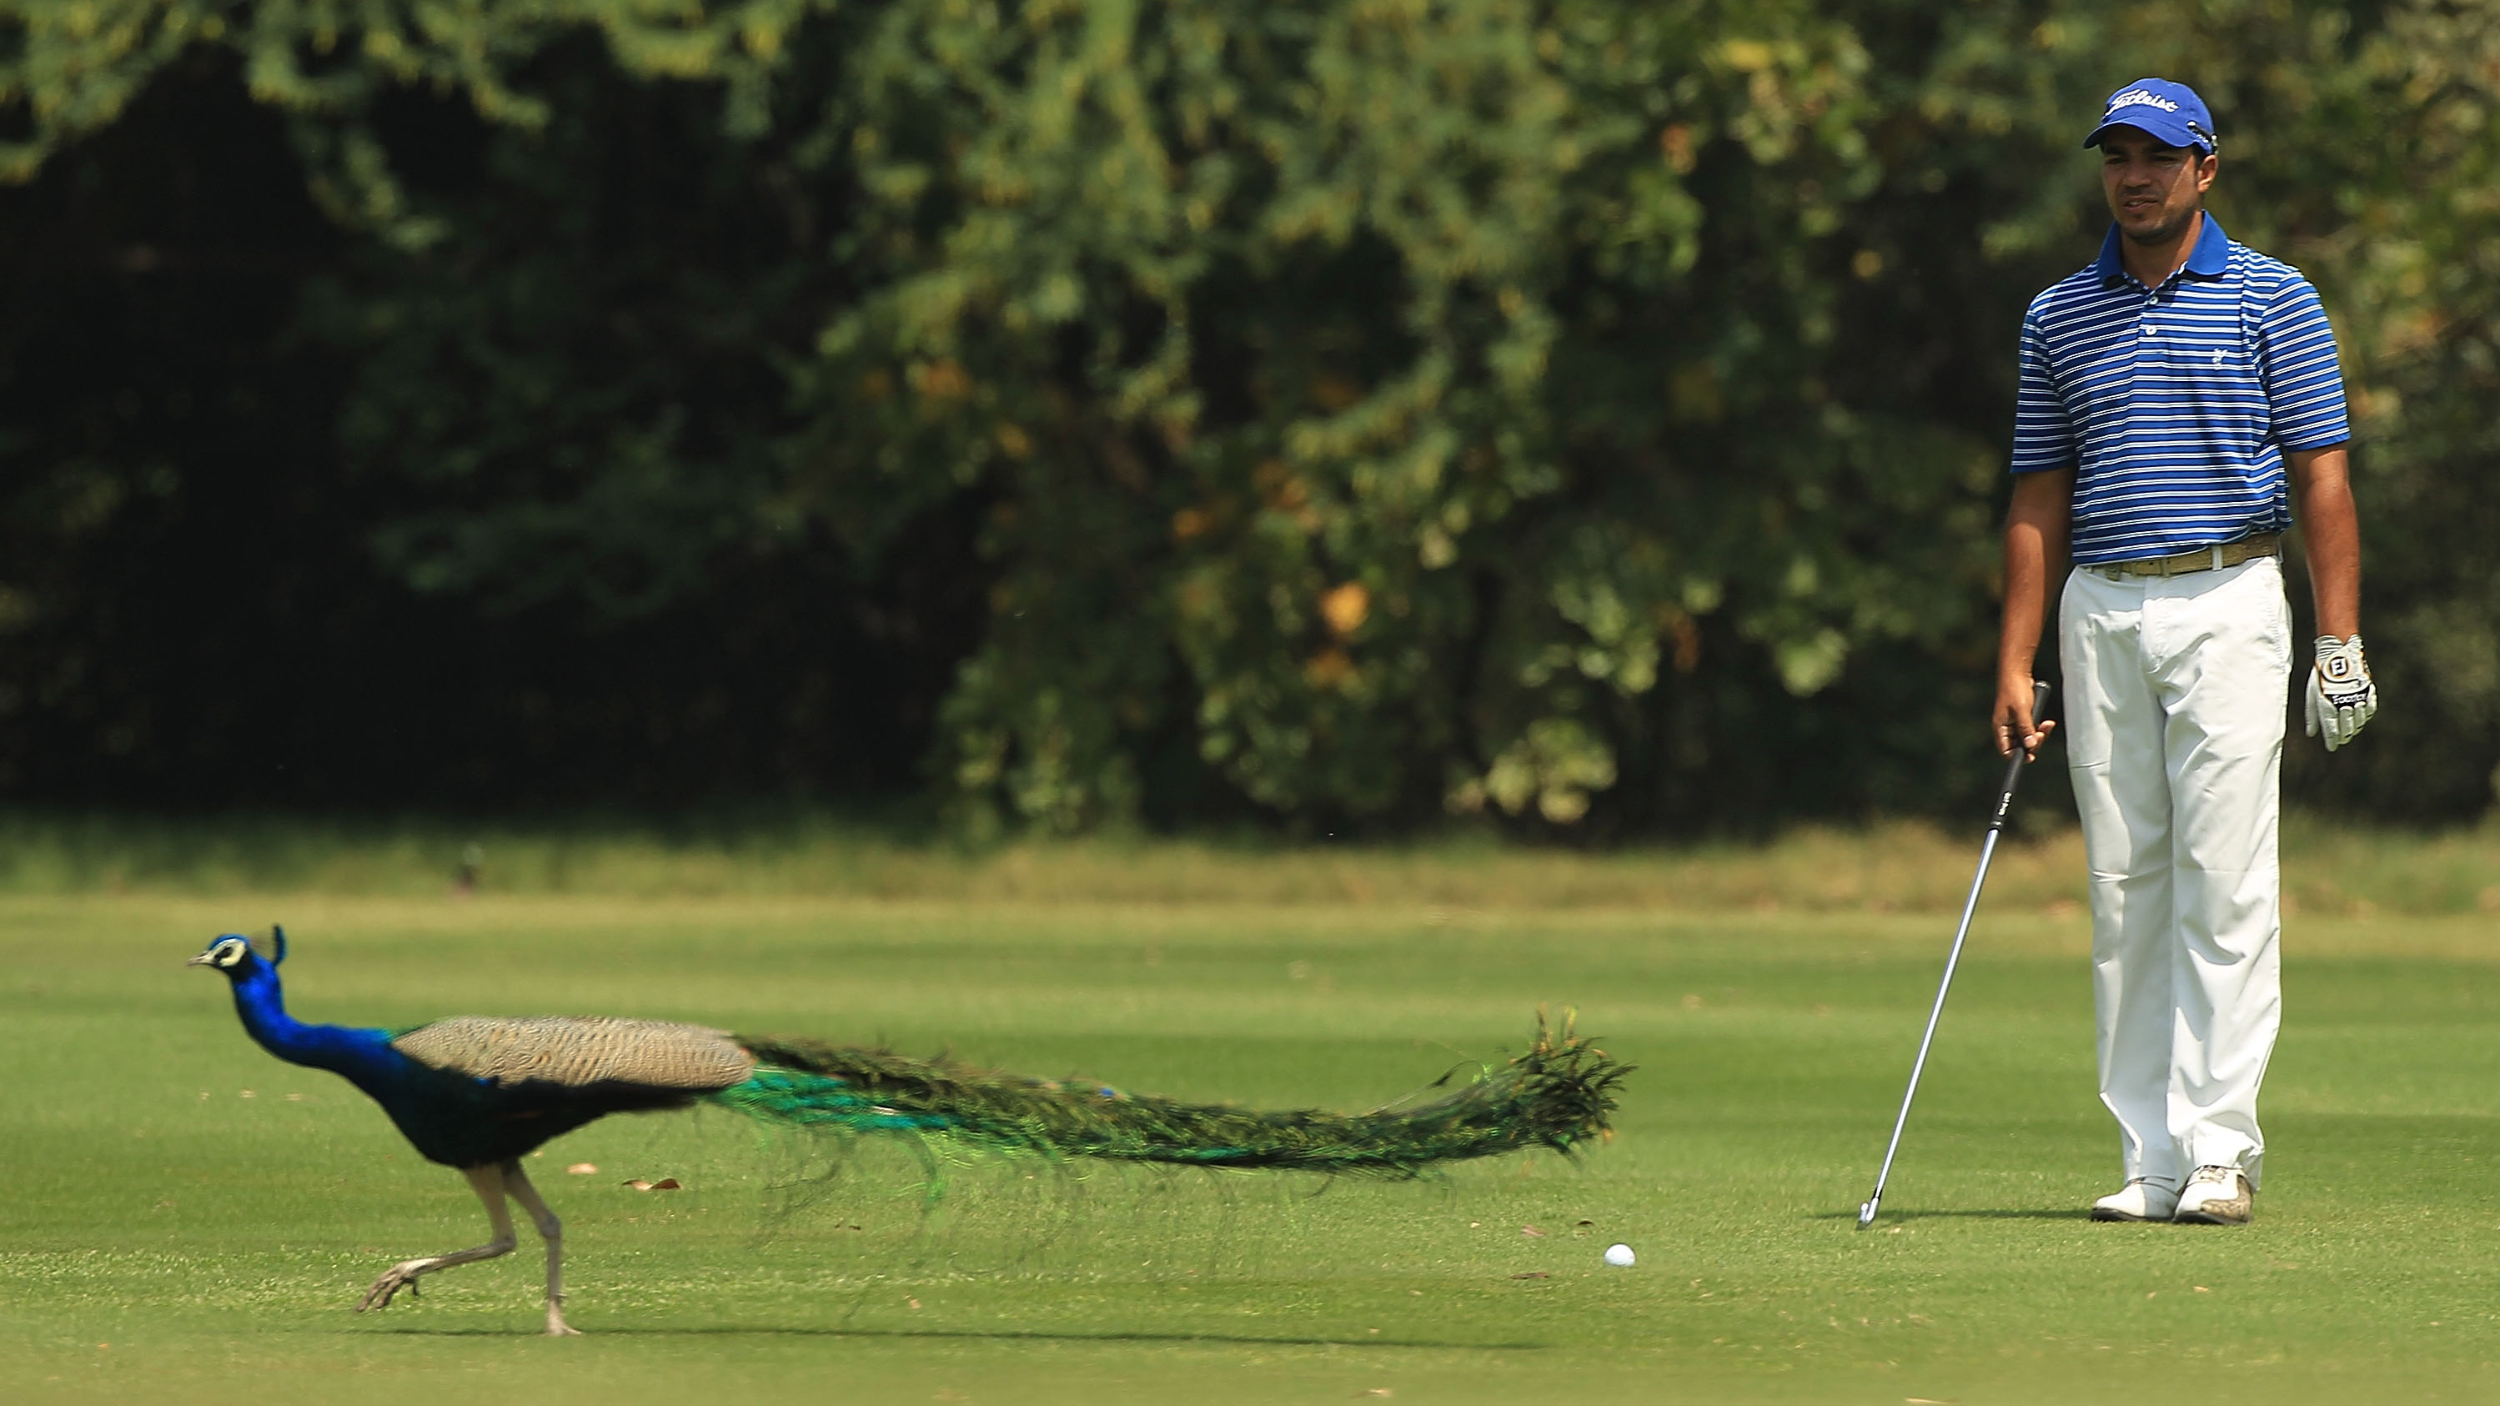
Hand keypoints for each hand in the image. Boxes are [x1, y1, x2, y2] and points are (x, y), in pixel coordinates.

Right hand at [1994, 676, 2057, 759]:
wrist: (2017, 673)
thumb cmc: (2014, 689)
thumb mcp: (2021, 710)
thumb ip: (2026, 728)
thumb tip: (2030, 746)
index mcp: (2000, 728)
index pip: (2006, 751)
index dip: (2018, 756)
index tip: (2031, 755)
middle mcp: (2007, 728)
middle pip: (2019, 746)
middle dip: (2033, 742)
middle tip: (2042, 734)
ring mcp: (2015, 724)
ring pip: (2028, 738)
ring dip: (2039, 735)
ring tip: (2048, 725)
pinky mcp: (2023, 718)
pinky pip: (2033, 729)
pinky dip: (2041, 728)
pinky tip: (2048, 722)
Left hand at [2305, 635, 2376, 751]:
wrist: (2338, 655)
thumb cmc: (2321, 676)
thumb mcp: (2312, 694)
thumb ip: (2312, 715)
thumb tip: (2311, 734)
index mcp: (2327, 705)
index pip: (2331, 730)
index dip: (2332, 741)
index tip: (2332, 747)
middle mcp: (2343, 704)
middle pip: (2346, 728)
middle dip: (2343, 736)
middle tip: (2341, 740)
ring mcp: (2357, 698)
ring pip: (2359, 721)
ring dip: (2354, 727)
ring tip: (2350, 731)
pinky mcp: (2368, 692)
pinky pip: (2369, 710)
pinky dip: (2365, 716)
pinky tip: (2361, 718)